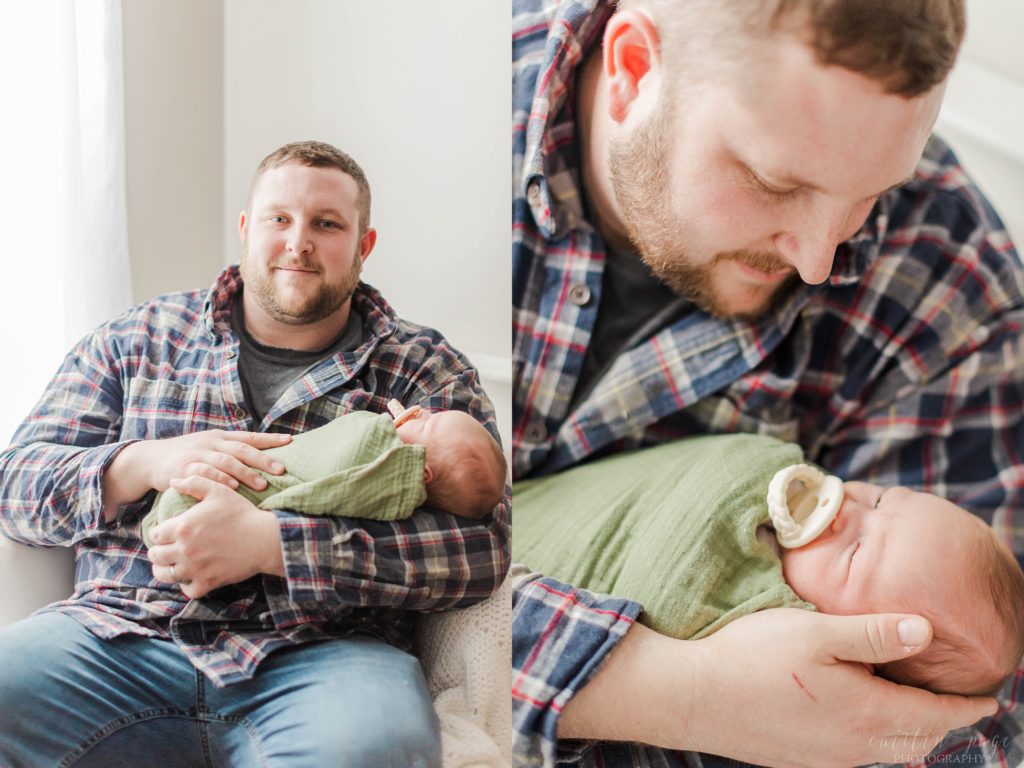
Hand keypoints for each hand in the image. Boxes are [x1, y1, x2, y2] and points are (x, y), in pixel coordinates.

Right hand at [144, 429, 291, 491]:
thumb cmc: (188, 456)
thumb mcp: (210, 448)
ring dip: (245, 473)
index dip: (270, 439)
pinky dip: (219, 480)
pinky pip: (204, 474)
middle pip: (241, 449)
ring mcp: (197, 455)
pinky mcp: (183, 469)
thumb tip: (263, 461)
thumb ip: (231, 452)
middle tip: (281, 469)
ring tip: (262, 484)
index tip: (291, 441)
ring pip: (225, 461)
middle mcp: (211, 443)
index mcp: (220, 437)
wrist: (151, 459)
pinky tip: (231, 487)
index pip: (249, 437)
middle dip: (263, 459)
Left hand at [147, 475, 284, 598]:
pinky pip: (187, 590)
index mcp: (183, 526)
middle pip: (155, 556)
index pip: (154, 534)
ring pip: (165, 575)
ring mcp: (195, 568)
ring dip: (165, 570)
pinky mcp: (208, 582)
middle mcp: (184, 549)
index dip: (158, 533)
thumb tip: (173, 481)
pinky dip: (186, 585)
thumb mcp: (219, 491)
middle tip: (166, 549)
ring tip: (171, 566)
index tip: (166, 533)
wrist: (265, 538)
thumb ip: (194, 483)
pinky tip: (191, 577)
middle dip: (158, 552)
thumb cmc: (242, 513)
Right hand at [560, 610, 996, 766]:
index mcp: (867, 712)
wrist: (692, 697)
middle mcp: (855, 745)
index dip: (968, 708)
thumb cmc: (751, 658)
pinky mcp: (803, 757)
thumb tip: (926, 631)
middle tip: (964, 706)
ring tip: (921, 712)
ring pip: (890, 751)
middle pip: (918, 740)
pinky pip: (860, 754)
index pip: (936, 717)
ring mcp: (828, 757)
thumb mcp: (816, 634)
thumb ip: (874, 634)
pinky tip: (865, 718)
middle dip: (946, 724)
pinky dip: (879, 738)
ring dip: (912, 733)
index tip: (991, 698)